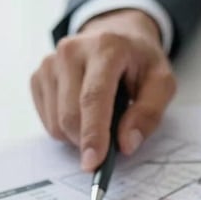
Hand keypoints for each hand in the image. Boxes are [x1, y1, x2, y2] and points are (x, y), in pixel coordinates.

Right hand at [31, 8, 175, 170]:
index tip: (93, 163)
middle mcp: (71, 51)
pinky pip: (47, 121)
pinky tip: (80, 111)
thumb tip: (126, 144)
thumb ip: (149, 114)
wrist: (114, 36)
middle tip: (109, 142)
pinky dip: (65, 127)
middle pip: (70, 116)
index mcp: (105, 47)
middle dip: (88, 141)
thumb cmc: (139, 62)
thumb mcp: (161, 82)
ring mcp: (50, 63)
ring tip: (98, 117)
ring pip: (56, 123)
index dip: (93, 134)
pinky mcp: (38, 76)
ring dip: (77, 135)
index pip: (93, 97)